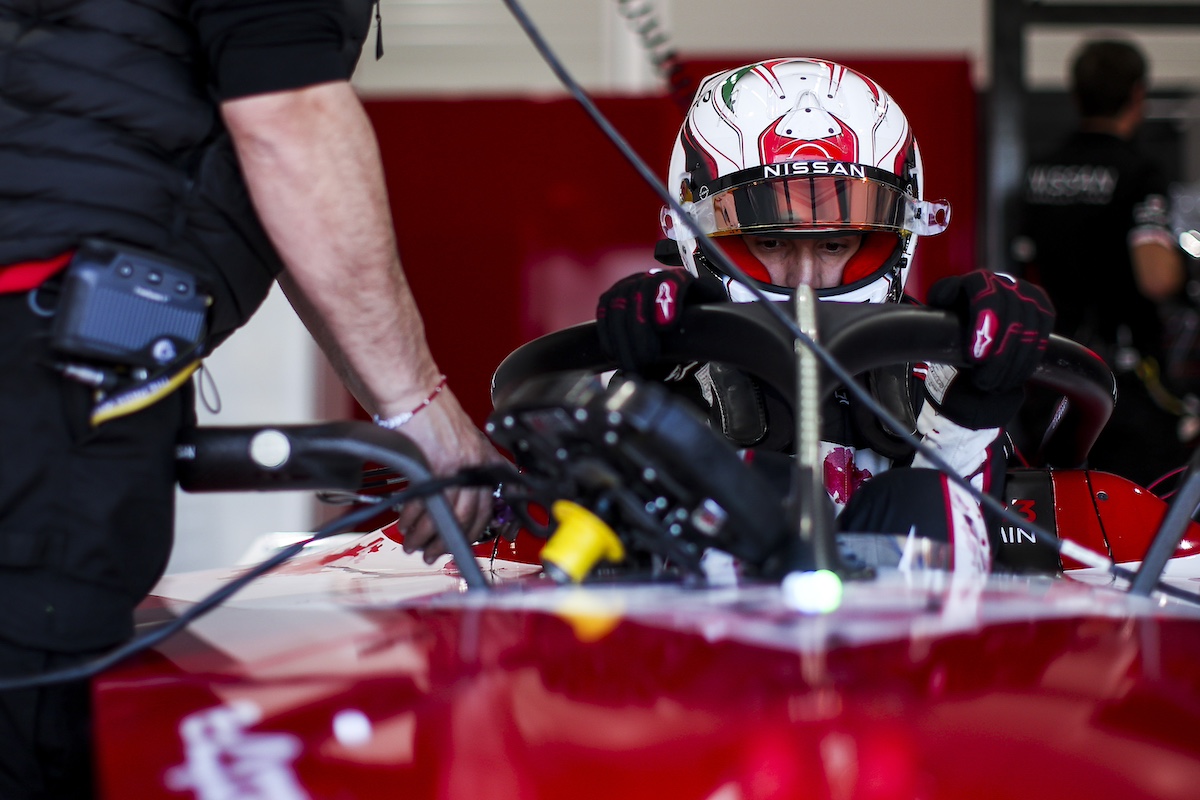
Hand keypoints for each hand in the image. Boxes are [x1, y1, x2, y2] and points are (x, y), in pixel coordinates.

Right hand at [389, 386, 508, 562]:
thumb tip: (457, 493)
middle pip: (467, 517)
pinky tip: (405, 524)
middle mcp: (474, 465)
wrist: (414, 394)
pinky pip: (425, 504)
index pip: (486, 505)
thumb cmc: (431, 412)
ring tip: (413, 544)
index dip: (473, 530)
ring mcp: (456, 466)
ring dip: (426, 535)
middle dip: (448, 541)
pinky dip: (413, 519)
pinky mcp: (435, 466)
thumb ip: (465, 465)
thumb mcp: (461, 438)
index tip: (460, 543)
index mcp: (483, 458)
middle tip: (433, 553)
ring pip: (446, 514)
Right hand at [596, 269, 724, 372]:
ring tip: (633, 366)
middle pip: (640, 295)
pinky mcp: (612, 298)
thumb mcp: (711, 317)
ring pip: (618, 306)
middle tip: (647, 360)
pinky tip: (615, 356)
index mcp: (681, 279)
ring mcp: (629, 285)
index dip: (667, 301)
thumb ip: (712, 318)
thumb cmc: (696, 321)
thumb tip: (715, 325)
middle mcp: (652, 276)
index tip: (667, 325)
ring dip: (623, 341)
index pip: (672, 282)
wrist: (678, 319)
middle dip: (641, 332)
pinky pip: (603, 314)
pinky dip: (608, 336)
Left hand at [924, 271, 1054, 428]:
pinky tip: (1015, 377)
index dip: (985, 328)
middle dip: (999, 356)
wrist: (974, 320)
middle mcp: (1007, 283)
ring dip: (1013, 364)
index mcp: (979, 280)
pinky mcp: (1043, 311)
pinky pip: (1042, 338)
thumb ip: (941, 299)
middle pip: (1012, 320)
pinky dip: (1028, 361)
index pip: (988, 299)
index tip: (975, 356)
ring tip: (995, 385)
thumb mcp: (941, 306)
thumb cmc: (953, 314)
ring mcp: (1028, 296)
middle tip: (984, 381)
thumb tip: (945, 296)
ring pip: (1029, 332)